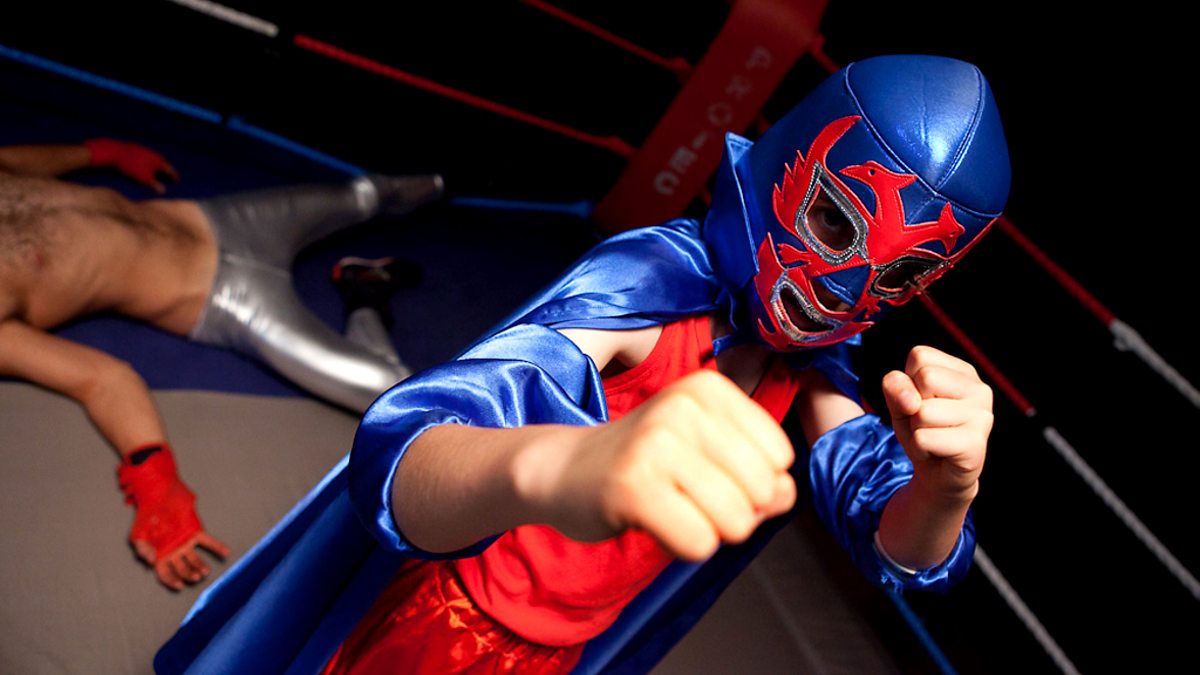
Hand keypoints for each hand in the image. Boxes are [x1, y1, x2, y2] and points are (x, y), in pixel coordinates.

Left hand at [84, 138, 179, 192]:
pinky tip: (142, 164)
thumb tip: (163, 190)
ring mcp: (144, 149)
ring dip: (156, 164)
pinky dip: (147, 161)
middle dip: (166, 169)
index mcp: (159, 161)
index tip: (178, 180)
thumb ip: (155, 184)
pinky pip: (145, 156)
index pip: (170, 169)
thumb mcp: (144, 178)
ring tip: (156, 170)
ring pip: (153, 158)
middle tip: (169, 175)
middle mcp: (154, 154)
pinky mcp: (135, 148)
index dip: (174, 176)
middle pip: (163, 162)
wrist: (115, 152)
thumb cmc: (132, 167)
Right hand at [128, 477, 229, 590]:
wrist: (157, 496)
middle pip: (183, 568)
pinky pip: (208, 541)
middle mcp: (174, 551)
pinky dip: (217, 547)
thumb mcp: (138, 535)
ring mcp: (185, 542)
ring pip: (195, 558)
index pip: (165, 573)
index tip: (179, 585)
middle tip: (196, 577)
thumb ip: (143, 549)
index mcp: (160, 554)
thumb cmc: (146, 517)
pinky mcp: (195, 531)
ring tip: (205, 571)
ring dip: (201, 565)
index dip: (172, 580)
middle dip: (189, 574)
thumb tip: (151, 561)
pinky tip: (226, 553)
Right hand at [537, 369, 795, 561]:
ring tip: (670, 507)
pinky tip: (652, 522)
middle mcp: (685, 406)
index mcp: (709, 388)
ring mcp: (657, 442)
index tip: (706, 472)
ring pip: (736, 520)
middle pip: (763, 490)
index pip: (780, 456)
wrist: (563, 470)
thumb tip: (784, 496)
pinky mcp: (633, 485)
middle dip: (736, 511)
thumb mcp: (707, 450)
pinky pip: (699, 542)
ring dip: (708, 531)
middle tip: (688, 496)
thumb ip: (761, 473)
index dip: (753, 482)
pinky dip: (683, 546)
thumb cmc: (645, 463)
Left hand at [882, 346, 992, 500]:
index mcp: (963, 371)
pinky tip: (936, 452)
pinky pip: (924, 438)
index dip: (909, 382)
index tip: (922, 400)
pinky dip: (919, 448)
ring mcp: (982, 416)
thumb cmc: (921, 430)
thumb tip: (911, 400)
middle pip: (924, 378)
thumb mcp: (899, 402)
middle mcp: (980, 389)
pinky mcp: (976, 443)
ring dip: (916, 430)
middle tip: (926, 423)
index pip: (920, 356)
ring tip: (933, 438)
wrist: (937, 475)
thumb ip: (896, 386)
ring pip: (922, 411)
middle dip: (913, 406)